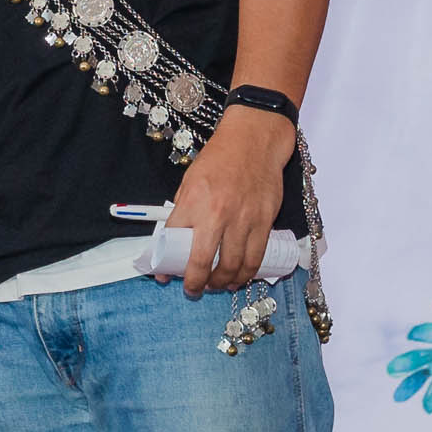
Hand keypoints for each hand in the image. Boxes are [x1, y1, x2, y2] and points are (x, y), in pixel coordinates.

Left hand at [168, 106, 293, 295]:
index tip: (165, 277)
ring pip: (233, 265)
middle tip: (193, 290)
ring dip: (223, 282)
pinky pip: (256, 256)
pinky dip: (248, 273)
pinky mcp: (265, 221)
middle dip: (196, 283)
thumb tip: (174, 239)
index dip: (167, 266)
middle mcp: (217, 214)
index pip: (173, 242)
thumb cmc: (220, 159)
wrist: (254, 141)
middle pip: (203, 262)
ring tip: (218, 286)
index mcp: (192, 202)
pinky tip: (241, 277)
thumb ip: (184, 210)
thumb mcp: (190, 181)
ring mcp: (243, 219)